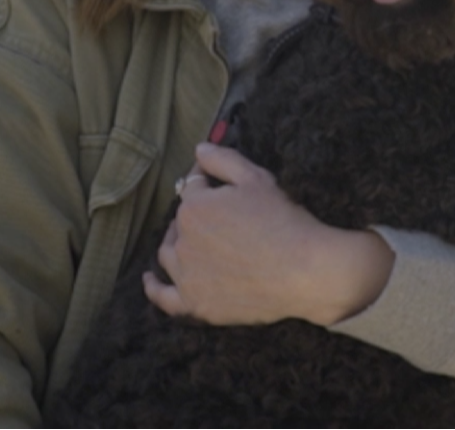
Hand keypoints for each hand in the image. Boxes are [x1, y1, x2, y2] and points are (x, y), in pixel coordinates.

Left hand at [145, 142, 393, 326]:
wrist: (304, 270)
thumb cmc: (283, 221)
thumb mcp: (256, 178)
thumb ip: (223, 160)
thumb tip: (199, 149)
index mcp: (194, 208)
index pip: (191, 190)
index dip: (206, 185)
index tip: (218, 187)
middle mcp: (183, 241)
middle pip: (179, 224)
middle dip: (193, 217)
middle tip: (218, 219)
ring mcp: (187, 276)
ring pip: (169, 255)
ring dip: (176, 245)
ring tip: (192, 244)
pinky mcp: (195, 304)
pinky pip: (163, 297)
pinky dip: (153, 287)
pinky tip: (151, 280)